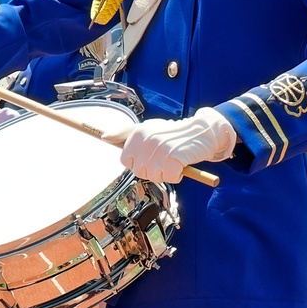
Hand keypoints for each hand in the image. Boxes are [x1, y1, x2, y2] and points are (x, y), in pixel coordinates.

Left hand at [118, 108, 235, 182]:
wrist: (203, 132)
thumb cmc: (174, 134)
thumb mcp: (148, 129)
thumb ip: (125, 133)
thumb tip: (104, 137)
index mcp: (138, 133)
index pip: (125, 160)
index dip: (138, 164)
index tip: (150, 158)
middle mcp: (147, 139)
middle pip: (139, 171)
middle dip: (153, 170)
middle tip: (165, 158)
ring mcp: (160, 149)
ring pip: (153, 176)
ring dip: (165, 173)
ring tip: (173, 160)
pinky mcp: (173, 158)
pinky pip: (169, 178)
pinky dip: (176, 176)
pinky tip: (181, 164)